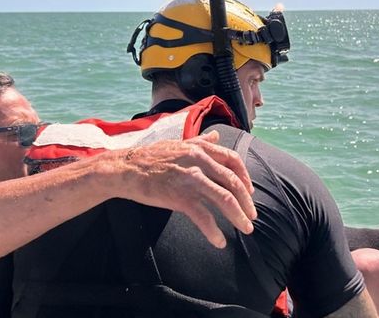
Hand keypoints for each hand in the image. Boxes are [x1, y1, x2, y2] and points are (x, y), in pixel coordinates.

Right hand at [105, 130, 255, 248]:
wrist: (126, 168)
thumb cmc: (151, 156)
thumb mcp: (179, 143)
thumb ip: (200, 141)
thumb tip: (216, 136)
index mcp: (200, 148)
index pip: (233, 160)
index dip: (245, 177)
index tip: (250, 191)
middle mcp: (199, 161)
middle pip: (233, 182)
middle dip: (246, 202)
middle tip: (252, 216)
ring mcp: (190, 179)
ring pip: (224, 199)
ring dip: (238, 217)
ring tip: (246, 229)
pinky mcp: (179, 197)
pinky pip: (203, 217)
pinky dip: (213, 231)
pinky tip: (219, 241)